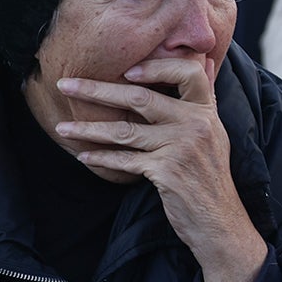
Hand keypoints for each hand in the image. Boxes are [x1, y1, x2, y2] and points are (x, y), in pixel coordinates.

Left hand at [53, 59, 269, 281]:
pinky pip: (125, 160)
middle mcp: (196, 124)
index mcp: (206, 111)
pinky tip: (83, 157)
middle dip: (97, 90)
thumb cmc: (211, 176)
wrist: (220, 221)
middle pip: (141, 96)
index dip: (156, 67)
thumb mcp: (216, 132)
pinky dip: (102, 159)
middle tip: (65, 85)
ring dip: (87, 129)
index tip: (126, 71)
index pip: (187, 72)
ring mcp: (181, 147)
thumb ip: (205, 99)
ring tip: (61, 128)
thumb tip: (208, 60)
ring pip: (124, 130)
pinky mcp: (166, 172)